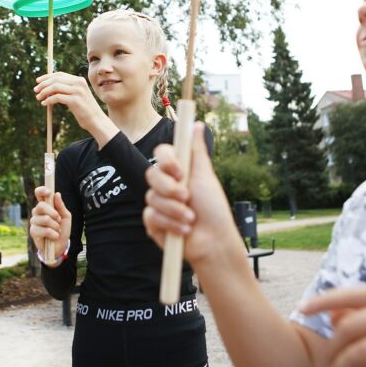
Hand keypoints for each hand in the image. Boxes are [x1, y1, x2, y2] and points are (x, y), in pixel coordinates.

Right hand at [28, 185, 71, 258]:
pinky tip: (54, 236)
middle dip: (53, 213)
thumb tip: (57, 194)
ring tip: (57, 230)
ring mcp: (34, 222)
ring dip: (55, 226)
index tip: (48, 192)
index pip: (38, 194)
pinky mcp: (33, 232)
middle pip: (41, 206)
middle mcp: (37, 212)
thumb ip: (61, 206)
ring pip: (45, 219)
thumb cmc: (62, 229)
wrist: (61, 246)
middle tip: (58, 219)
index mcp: (45, 206)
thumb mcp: (66, 216)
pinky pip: (45, 230)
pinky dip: (53, 234)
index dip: (42, 190)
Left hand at [34, 72, 111, 138]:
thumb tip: (48, 87)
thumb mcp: (76, 95)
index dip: (47, 76)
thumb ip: (66, 89)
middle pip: (56, 79)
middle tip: (35, 90)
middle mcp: (79, 83)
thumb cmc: (84, 109)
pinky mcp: (75, 101)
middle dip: (43, 84)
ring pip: (55, 87)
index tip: (38, 81)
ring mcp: (77, 91)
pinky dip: (48, 100)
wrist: (96, 120)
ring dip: (44, 92)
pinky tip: (44, 104)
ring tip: (38, 97)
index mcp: (79, 80)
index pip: (59, 74)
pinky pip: (57, 97)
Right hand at [142, 122, 241, 268]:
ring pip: (152, 197)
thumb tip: (197, 124)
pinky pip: (151, 216)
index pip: (161, 153)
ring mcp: (158, 204)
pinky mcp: (153, 223)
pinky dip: (170, 223)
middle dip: (170, 189)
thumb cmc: (214, 210)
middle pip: (152, 174)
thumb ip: (196, 151)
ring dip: (175, 210)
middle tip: (187, 198)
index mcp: (179, 171)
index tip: (180, 171)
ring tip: (191, 218)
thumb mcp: (206, 177)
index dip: (167, 160)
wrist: (213, 242)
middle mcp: (166, 185)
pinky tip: (183, 230)